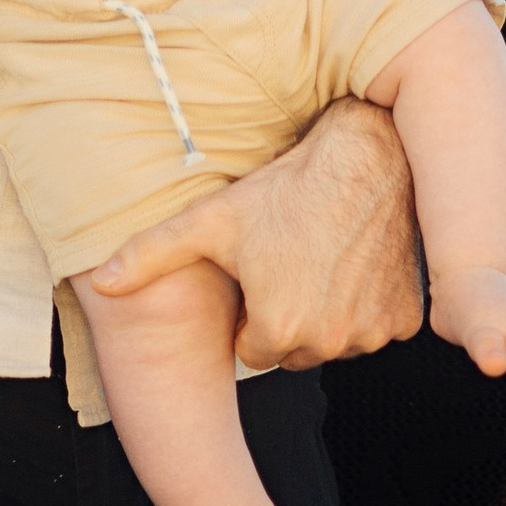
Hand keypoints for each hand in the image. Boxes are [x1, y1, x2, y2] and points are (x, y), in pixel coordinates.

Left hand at [86, 100, 421, 367]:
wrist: (365, 156)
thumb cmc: (283, 189)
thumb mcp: (212, 219)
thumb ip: (151, 255)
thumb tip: (100, 282)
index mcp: (277, 330)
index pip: (254, 349)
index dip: (254, 309)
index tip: (262, 269)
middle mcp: (328, 341)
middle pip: (295, 349)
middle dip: (289, 316)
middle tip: (291, 260)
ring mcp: (371, 331)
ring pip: (336, 340)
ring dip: (329, 314)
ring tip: (322, 257)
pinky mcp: (405, 318)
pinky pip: (377, 326)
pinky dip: (368, 304)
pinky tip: (356, 261)